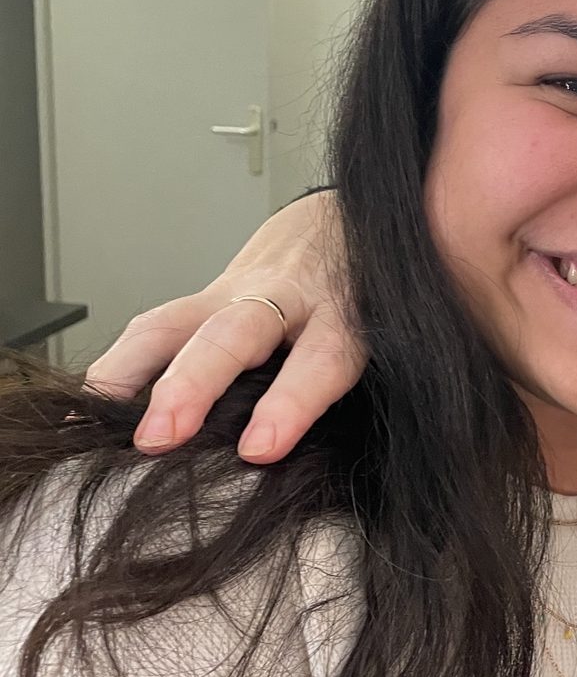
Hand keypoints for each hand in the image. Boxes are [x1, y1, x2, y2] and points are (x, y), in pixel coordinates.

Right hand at [86, 190, 364, 462]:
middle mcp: (286, 299)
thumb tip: (356, 454)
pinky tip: (79, 414)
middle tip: (162, 435)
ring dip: (132, 375)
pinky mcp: (204, 296)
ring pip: (177, 324)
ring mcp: (238, 294)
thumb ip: (382, 381)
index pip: (323, 357)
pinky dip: (114, 372)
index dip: (291, 402)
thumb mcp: (396, 331)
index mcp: (347, 315)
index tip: (259, 448)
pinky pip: (153, 330)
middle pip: (233, 335)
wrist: (350, 221)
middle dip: (193, 385)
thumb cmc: (376, 295)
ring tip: (99, 425)